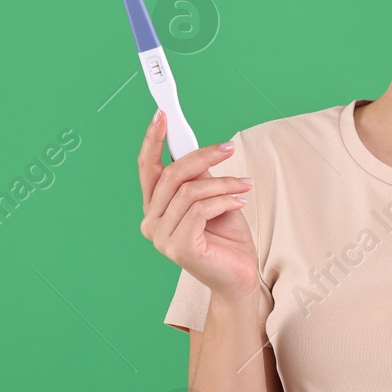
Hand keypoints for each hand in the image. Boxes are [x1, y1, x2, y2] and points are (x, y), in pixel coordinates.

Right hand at [138, 110, 259, 300]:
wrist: (240, 277)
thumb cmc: (227, 239)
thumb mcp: (213, 197)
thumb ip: (199, 176)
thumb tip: (195, 147)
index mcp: (155, 208)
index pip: (147, 168)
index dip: (153, 140)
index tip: (163, 114)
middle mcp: (151, 223)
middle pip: (170, 175)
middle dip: (202, 156)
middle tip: (228, 148)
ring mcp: (162, 238)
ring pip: (189, 192)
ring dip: (222, 183)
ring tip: (245, 185)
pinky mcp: (179, 249)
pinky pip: (200, 210)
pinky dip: (223, 202)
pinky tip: (238, 204)